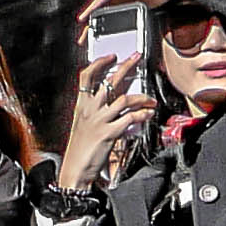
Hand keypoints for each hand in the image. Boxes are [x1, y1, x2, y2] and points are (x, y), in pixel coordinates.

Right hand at [58, 53, 156, 190]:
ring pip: (124, 99)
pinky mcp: (109, 133)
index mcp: (81, 105)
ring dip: (142, 97)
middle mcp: (90, 110)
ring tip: (150, 99)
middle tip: (136, 58)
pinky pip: (130, 119)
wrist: (75, 169)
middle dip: (126, 66)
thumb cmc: (80, 148)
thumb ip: (96, 111)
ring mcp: (100, 121)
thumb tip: (114, 101)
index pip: (87, 76)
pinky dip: (142, 115)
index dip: (100, 63)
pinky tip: (148, 114)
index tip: (112, 56)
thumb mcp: (83, 124)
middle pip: (109, 81)